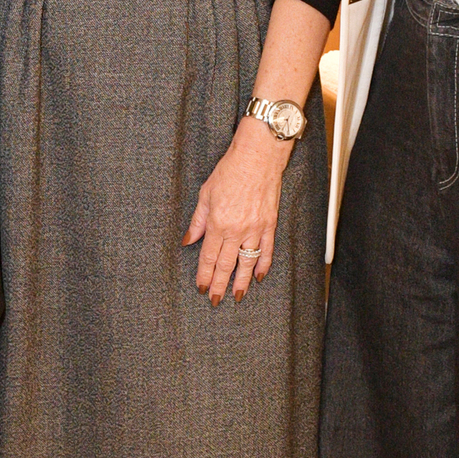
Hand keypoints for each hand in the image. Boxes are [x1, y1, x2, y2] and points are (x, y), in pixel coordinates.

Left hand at [183, 118, 289, 302]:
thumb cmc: (230, 170)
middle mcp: (236, 230)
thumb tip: (188, 240)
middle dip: (220, 285)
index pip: (208, 257)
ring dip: (242, 281)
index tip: (202, 287)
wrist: (258, 157)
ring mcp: (255, 228)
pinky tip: (260, 276)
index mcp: (217, 223)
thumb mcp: (205, 194)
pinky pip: (267, 250)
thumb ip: (197, 221)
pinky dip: (264, 265)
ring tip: (238, 295)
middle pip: (226, 265)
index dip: (205, 275)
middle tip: (216, 299)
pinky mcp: (270, 224)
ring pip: (248, 262)